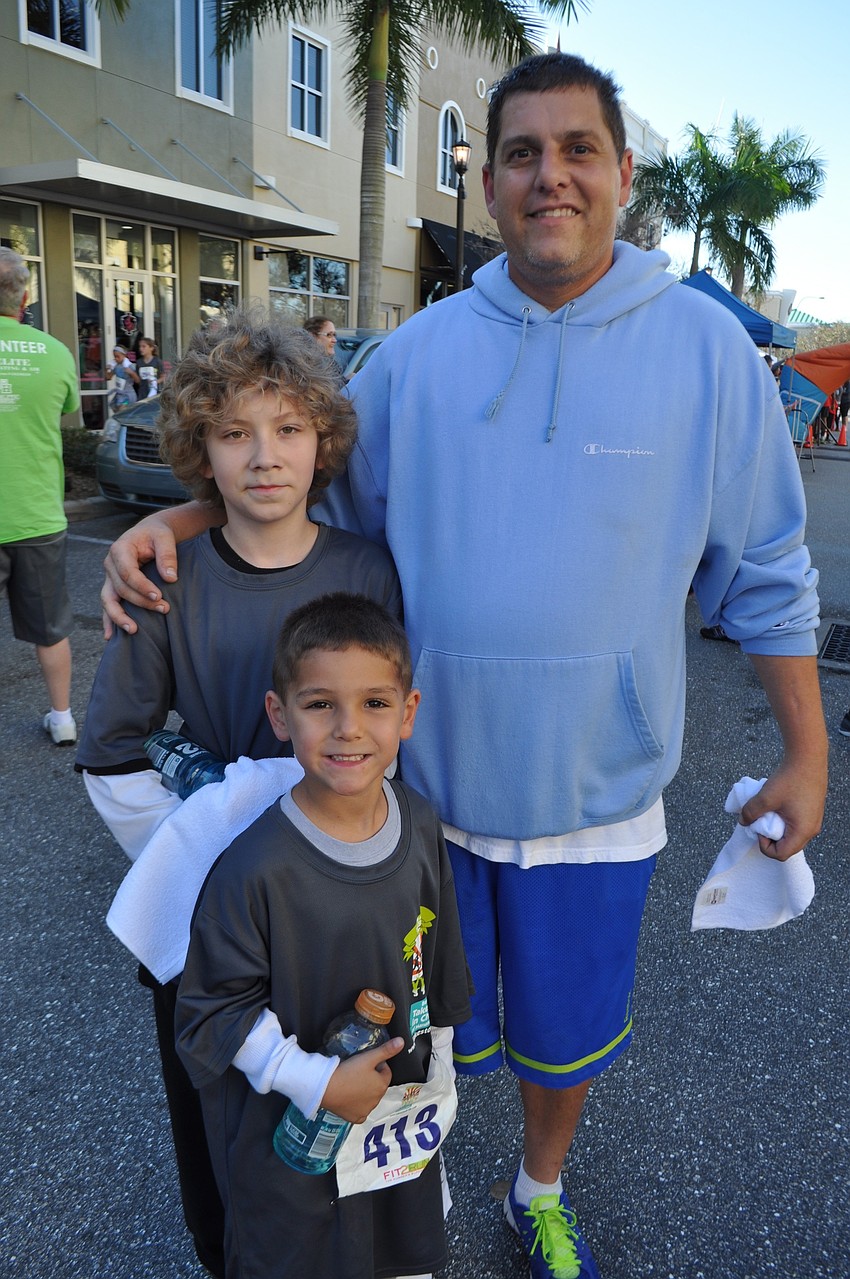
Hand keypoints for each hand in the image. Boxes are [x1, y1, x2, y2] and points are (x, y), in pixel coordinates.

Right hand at [101, 516, 178, 637]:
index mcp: (120, 549)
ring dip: (120, 616)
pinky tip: (110, 636)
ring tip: (133, 630)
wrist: (150, 533)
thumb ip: (167, 555)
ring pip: (109, 600)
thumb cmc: (158, 534)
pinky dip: (109, 620)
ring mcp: (109, 577)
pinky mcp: (113, 586)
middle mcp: (110, 564)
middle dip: (141, 602)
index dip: (141, 586)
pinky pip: (108, 605)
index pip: (128, 572)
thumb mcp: (165, 538)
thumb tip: (170, 578)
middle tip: (164, 609)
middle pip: (121, 589)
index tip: (158, 596)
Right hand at [320, 1038, 404, 1123]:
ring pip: (369, 1099)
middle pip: (378, 1086)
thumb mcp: (368, 1057)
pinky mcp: (355, 1118)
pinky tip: (350, 1098)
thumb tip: (401, 1042)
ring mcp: (366, 1111)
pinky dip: (357, 1106)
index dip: (378, 1065)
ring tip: (352, 1082)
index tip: (367, 1062)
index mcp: (381, 1086)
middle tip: (358, 1071)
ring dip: (365, 1092)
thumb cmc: (348, 1072)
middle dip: (372, 1079)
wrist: (327, 1088)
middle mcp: (377, 1101)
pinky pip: (360, 1112)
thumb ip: (386, 1050)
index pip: (386, 1073)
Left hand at [739, 756, 826, 860]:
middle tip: (760, 822)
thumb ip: (750, 812)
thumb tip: (743, 822)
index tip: (757, 828)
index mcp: (803, 831)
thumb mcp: (765, 798)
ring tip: (767, 813)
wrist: (807, 758)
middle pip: (787, 846)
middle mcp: (812, 830)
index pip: (781, 854)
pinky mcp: (812, 811)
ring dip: (776, 828)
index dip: (765, 847)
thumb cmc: (789, 779)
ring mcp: (814, 820)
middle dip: (770, 838)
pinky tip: (776, 806)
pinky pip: (796, 824)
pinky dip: (783, 820)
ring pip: (791, 835)